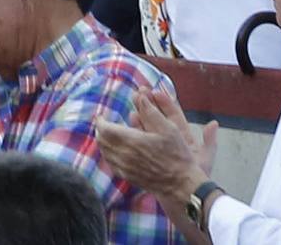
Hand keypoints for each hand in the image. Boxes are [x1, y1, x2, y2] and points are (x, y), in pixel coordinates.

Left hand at [93, 89, 217, 203]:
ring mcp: (124, 168)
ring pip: (104, 152)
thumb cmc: (177, 155)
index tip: (101, 115)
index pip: (105, 129)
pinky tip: (117, 150)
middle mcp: (124, 155)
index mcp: (132, 141)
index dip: (100, 121)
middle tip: (105, 123)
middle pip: (101, 140)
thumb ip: (151, 112)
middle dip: (101, 130)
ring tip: (109, 134)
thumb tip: (140, 96)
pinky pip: (110, 163)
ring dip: (104, 141)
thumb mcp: (168, 129)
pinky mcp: (127, 177)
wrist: (180, 184)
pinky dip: (109, 153)